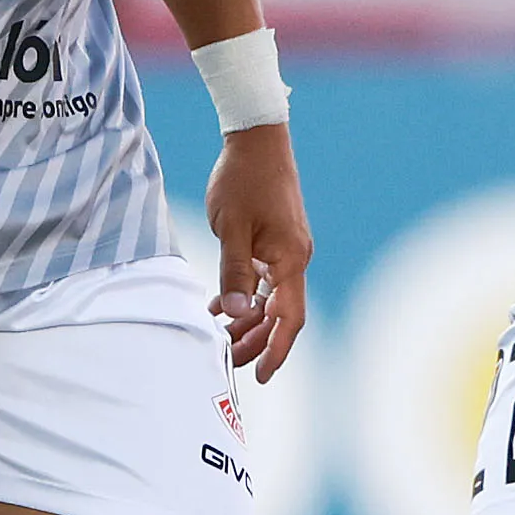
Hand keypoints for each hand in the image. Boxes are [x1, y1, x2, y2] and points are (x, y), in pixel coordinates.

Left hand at [205, 124, 312, 379]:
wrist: (257, 139)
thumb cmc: (243, 179)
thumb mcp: (231, 229)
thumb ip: (234, 273)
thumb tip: (234, 315)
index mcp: (290, 258)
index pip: (288, 318)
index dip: (276, 350)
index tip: (261, 375)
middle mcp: (295, 258)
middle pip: (280, 314)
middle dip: (256, 342)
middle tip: (228, 361)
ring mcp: (288, 249)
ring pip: (271, 299)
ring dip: (249, 322)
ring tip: (221, 339)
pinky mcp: (277, 241)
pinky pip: (265, 280)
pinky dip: (246, 297)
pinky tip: (219, 307)